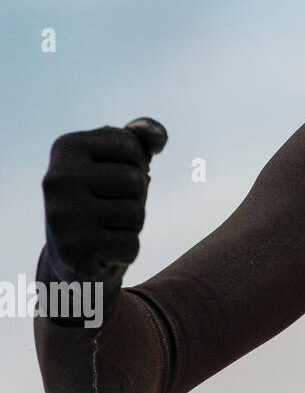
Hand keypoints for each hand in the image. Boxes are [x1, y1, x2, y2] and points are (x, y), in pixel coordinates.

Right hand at [40, 118, 167, 285]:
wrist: (71, 256)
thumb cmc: (104, 198)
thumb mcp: (121, 159)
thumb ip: (143, 136)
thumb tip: (158, 138)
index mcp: (66, 147)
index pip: (131, 145)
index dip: (136, 164)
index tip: (112, 177)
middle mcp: (57, 178)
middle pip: (136, 180)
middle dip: (136, 197)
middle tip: (109, 207)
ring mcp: (63, 215)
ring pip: (136, 213)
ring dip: (132, 225)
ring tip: (105, 228)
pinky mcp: (73, 250)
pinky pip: (131, 244)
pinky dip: (126, 251)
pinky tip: (102, 251)